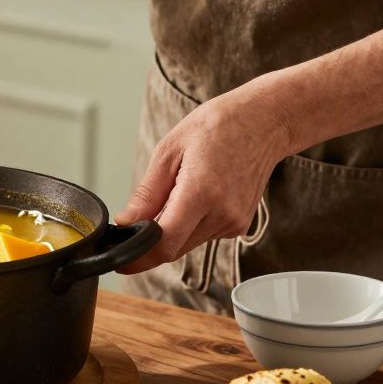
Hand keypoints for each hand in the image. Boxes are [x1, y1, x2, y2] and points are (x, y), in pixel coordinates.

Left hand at [114, 85, 293, 273]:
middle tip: (134, 225)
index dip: (138, 257)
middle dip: (149, 243)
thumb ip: (147, 194)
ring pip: (187, 244)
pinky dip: (189, 225)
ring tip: (175, 192)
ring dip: (171, 232)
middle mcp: (222, 213)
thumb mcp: (169, 152)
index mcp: (201, 192)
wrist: (263, 122)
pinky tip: (195, 196)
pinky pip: (203, 235)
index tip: (119, 261)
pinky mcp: (240, 225)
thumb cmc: (216, 127)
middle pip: (174, 249)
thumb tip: (125, 223)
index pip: (165, 243)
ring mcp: (234, 221)